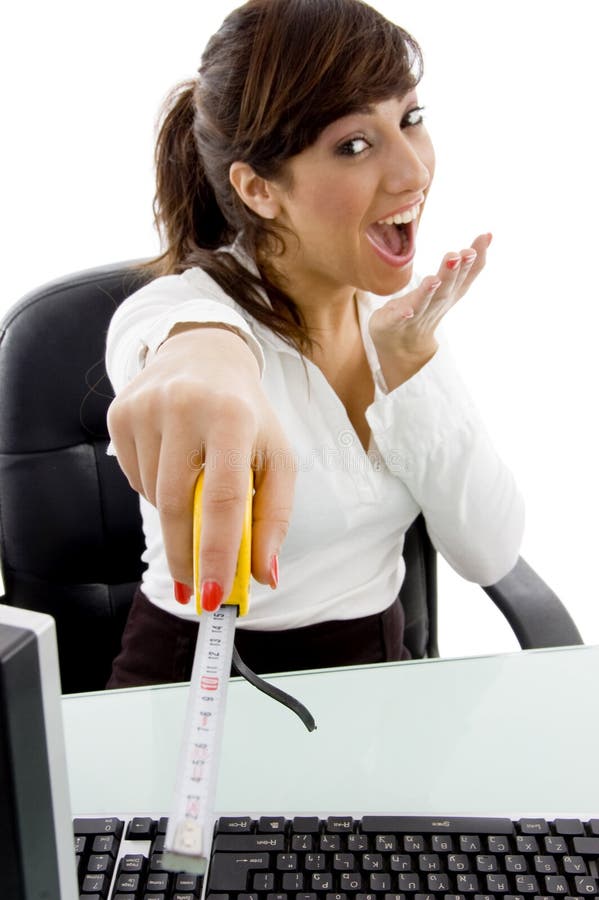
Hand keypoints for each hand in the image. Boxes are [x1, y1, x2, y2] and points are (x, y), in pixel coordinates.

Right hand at [107, 325, 294, 607]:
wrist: (203, 354)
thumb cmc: (247, 414)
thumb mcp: (277, 456)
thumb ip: (274, 516)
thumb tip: (264, 576)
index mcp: (233, 417)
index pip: (223, 498)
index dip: (216, 552)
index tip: (214, 595)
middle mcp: (185, 407)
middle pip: (176, 505)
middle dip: (186, 557)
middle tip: (195, 592)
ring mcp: (146, 408)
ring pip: (153, 496)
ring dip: (174, 517)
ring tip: (195, 493)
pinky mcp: (119, 413)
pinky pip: (134, 479)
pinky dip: (155, 491)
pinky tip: (173, 468)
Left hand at [369, 233, 491, 389]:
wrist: (399, 345)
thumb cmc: (423, 308)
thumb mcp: (446, 284)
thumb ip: (465, 264)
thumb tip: (488, 234)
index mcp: (447, 295)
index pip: (463, 277)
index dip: (474, 261)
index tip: (484, 238)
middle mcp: (433, 306)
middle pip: (445, 289)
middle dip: (453, 272)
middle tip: (459, 255)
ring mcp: (413, 316)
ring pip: (422, 303)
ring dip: (429, 291)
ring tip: (434, 279)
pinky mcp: (392, 323)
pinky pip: (397, 320)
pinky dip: (402, 315)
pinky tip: (405, 311)